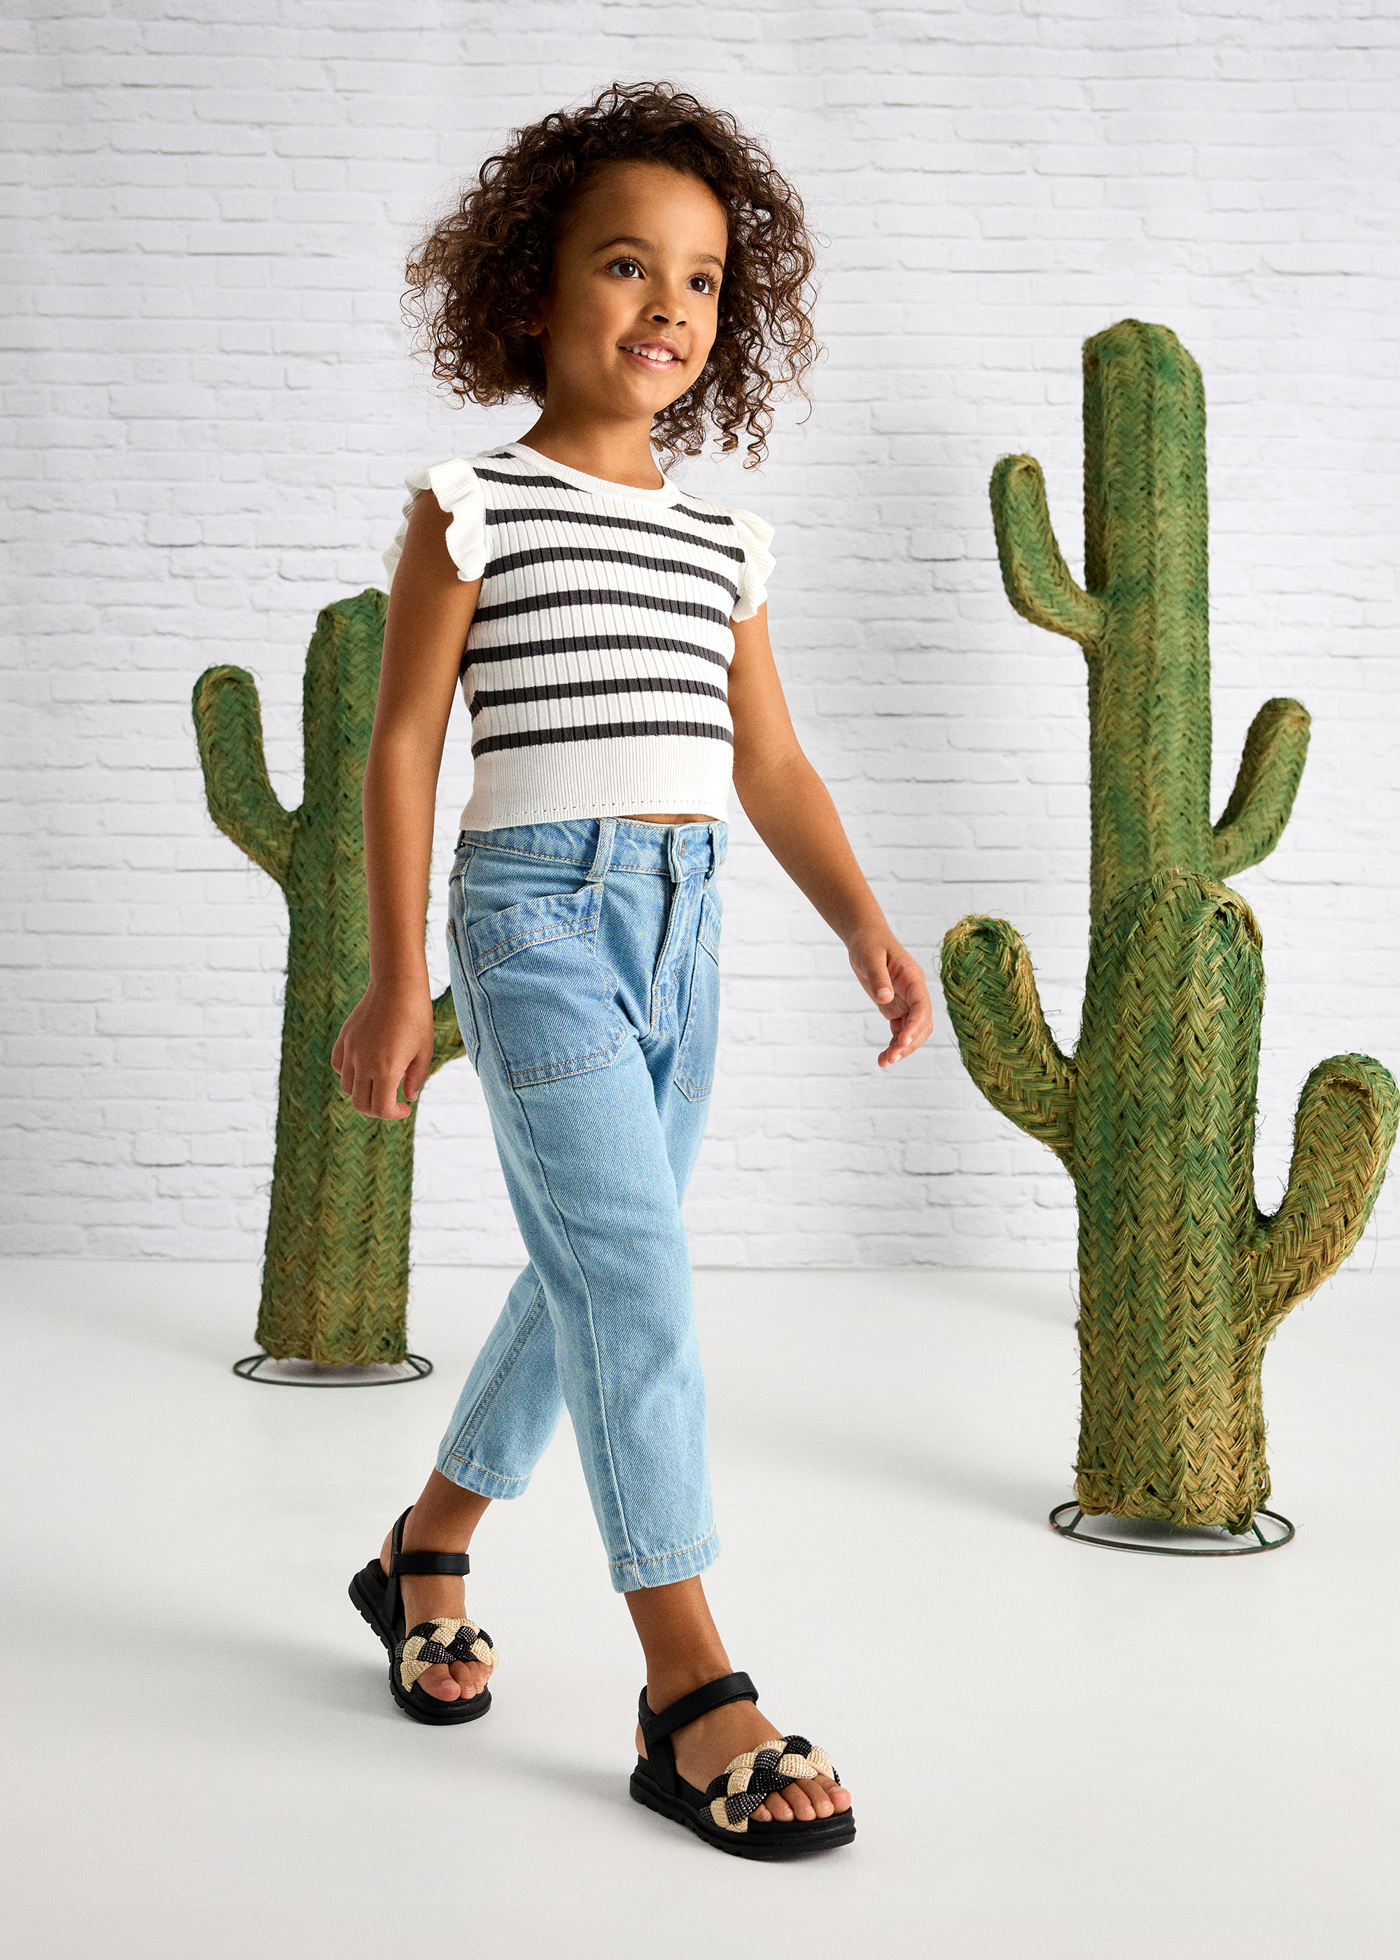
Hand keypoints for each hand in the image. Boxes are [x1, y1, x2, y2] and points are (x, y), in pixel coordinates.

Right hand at [330, 981, 435, 1118]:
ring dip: (363, 1091)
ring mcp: (351, 1051)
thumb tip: (408, 1098)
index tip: (404, 1108)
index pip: (381, 1109)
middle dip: (377, 1110)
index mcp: (387, 1070)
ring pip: (347, 1087)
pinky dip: (349, 1074)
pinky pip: (339, 1066)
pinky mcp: (344, 1039)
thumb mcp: (424, 1051)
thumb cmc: (416, 1017)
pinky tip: (365, 1066)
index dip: (393, 1115)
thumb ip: (416, 1078)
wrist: (397, 985)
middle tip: (391, 1102)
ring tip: (380, 1081)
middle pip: (360, 1104)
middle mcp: (364, 1063)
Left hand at [847, 927, 932, 1067]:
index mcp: (913, 979)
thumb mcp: (870, 957)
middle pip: (922, 1024)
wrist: (865, 938)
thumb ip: (878, 978)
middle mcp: (914, 993)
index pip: (922, 1006)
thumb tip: (885, 999)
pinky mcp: (896, 1008)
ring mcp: (906, 1002)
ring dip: (902, 1049)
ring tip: (884, 1062)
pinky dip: (894, 1045)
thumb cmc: (869, 944)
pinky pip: (900, 1031)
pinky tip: (883, 1058)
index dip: (915, 1025)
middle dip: (909, 1043)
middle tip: (891, 1058)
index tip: (902, 1041)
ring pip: (913, 1032)